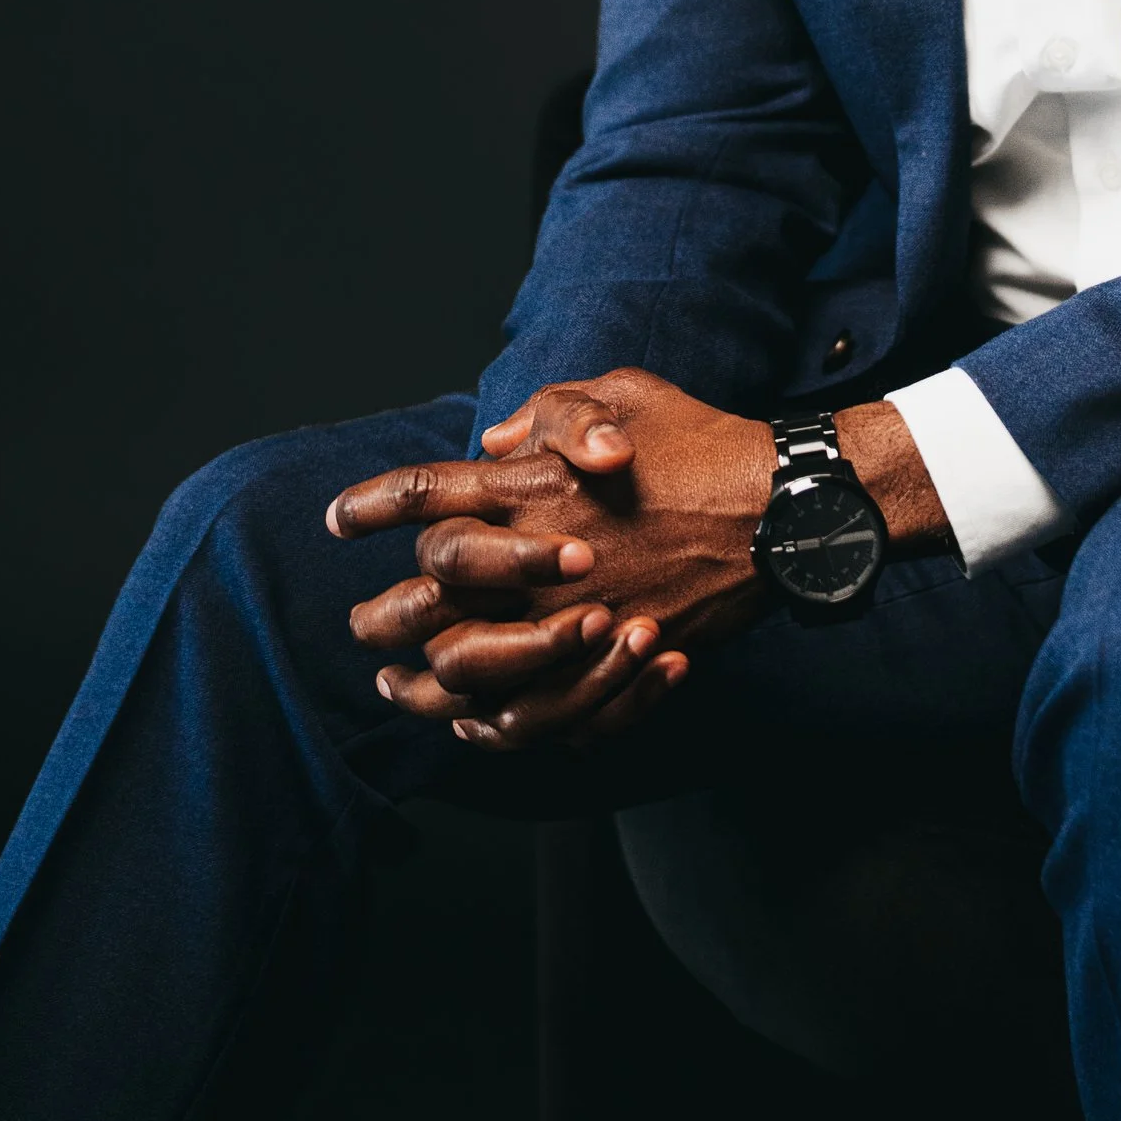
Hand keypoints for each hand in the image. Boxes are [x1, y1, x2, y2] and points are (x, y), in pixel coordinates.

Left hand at [328, 369, 773, 754]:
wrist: (780, 509)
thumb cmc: (701, 443)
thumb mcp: (621, 396)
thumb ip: (549, 413)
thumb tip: (492, 443)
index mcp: (533, 483)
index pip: (426, 493)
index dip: (372, 505)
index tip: (340, 521)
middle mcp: (539, 555)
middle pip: (425, 594)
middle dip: (379, 613)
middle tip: (359, 624)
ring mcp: (573, 616)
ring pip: (465, 668)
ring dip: (421, 682)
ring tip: (398, 686)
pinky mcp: (609, 662)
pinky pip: (531, 714)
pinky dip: (491, 725)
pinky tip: (471, 721)